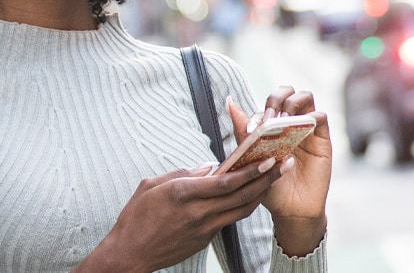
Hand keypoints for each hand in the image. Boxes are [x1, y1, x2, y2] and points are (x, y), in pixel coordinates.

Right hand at [74, 160, 281, 272]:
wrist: (130, 253)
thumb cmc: (136, 218)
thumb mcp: (153, 185)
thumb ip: (183, 173)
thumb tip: (207, 166)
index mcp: (184, 194)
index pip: (226, 182)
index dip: (250, 171)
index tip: (267, 159)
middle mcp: (198, 212)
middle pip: (241, 196)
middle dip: (265, 179)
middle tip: (283, 165)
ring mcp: (204, 229)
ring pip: (241, 210)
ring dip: (260, 193)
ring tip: (274, 178)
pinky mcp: (204, 239)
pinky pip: (229, 220)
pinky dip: (242, 206)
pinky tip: (250, 195)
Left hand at [229, 86, 331, 255]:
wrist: (290, 210)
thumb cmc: (270, 186)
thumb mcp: (252, 157)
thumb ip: (243, 131)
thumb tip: (230, 101)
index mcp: (274, 127)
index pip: (270, 103)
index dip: (262, 109)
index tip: (254, 128)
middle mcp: (291, 124)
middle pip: (288, 92)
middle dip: (277, 96)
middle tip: (271, 117)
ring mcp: (307, 130)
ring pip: (306, 97)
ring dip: (293, 102)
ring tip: (283, 120)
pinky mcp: (322, 139)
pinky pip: (321, 116)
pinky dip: (310, 116)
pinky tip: (299, 129)